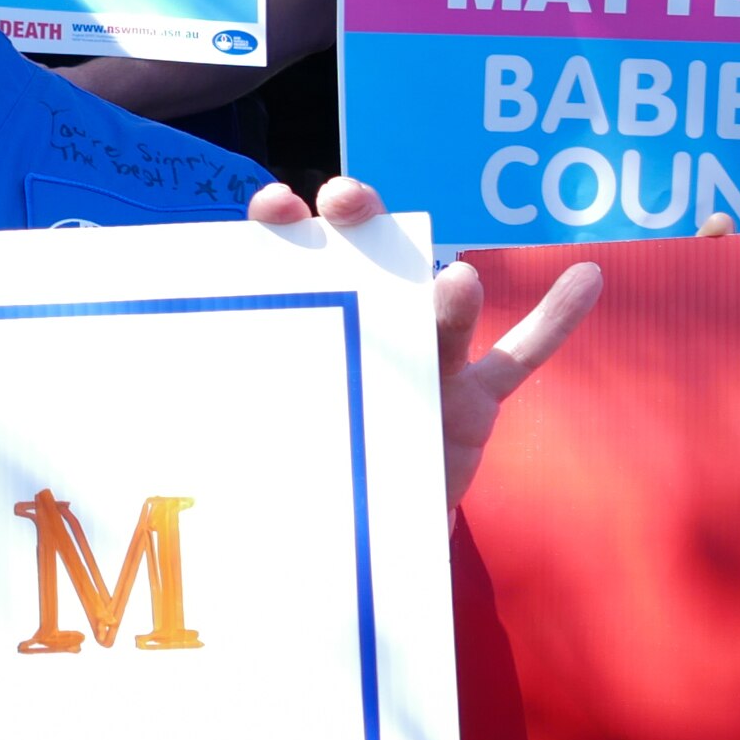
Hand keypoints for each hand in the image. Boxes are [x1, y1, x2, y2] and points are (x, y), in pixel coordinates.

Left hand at [248, 177, 601, 509]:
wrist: (348, 539)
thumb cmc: (296, 474)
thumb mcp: (256, 443)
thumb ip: (239, 417)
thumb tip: (152, 422)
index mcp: (309, 329)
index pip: (291, 263)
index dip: (283, 229)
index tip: (273, 206)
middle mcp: (369, 331)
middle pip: (367, 266)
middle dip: (359, 227)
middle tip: (347, 200)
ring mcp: (425, 365)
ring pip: (439, 319)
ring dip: (447, 298)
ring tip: (455, 283)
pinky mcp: (471, 404)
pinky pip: (519, 360)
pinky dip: (554, 320)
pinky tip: (587, 276)